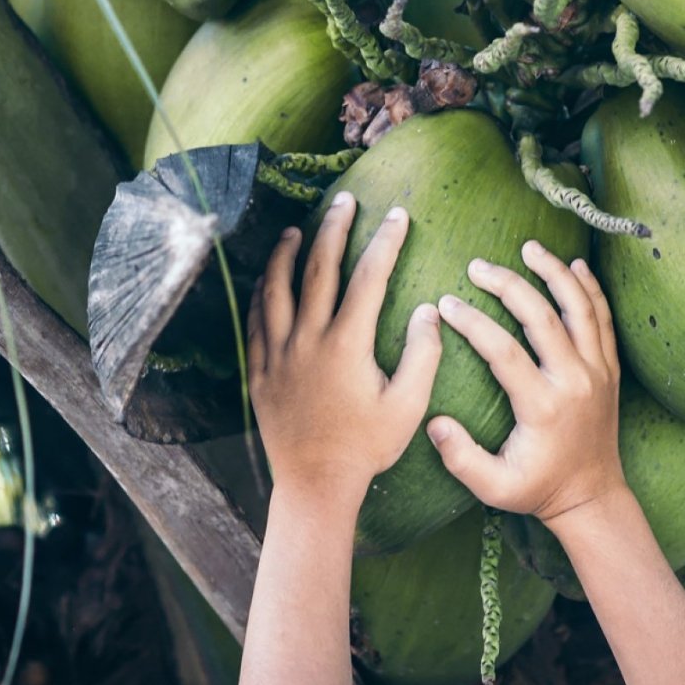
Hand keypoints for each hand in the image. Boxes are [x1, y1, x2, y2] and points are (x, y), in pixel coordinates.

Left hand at [247, 191, 442, 502]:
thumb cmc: (367, 446)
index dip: (385, 242)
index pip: (369, 277)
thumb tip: (429, 311)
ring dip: (286, 254)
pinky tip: (266, 280)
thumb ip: (423, 355)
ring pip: (277, 289)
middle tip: (345, 200)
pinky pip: (254, 321)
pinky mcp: (259, 371)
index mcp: (347, 344)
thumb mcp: (409, 406)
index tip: (398, 215)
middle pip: (319, 269)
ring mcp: (278, 354)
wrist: (315, 484)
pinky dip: (261, 294)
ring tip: (295, 230)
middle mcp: (308, 340)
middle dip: (334, 228)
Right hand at [425, 242, 625, 526]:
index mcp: (544, 406)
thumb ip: (461, 458)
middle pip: (544, 316)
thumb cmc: (538, 489)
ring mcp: (598, 371)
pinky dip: (590, 288)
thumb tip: (433, 423)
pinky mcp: (610, 368)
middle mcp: (575, 381)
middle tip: (478, 265)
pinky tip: (574, 264)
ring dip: (555, 272)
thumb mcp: (493, 487)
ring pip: (580, 307)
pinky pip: (603, 318)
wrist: (592, 496)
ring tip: (529, 247)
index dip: (473, 323)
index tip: (446, 303)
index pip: (504, 351)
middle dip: (509, 284)